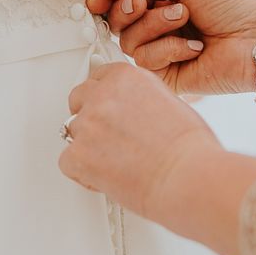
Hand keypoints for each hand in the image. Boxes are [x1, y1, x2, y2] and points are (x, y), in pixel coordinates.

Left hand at [59, 62, 221, 218]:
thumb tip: (131, 110)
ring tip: (115, 162)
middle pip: (78, 100)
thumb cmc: (188, 147)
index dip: (102, 97)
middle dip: (89, 117)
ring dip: (88, 146)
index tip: (106, 108)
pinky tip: (106, 177)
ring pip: (72, 132)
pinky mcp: (78, 154)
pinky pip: (67, 162)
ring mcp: (87, 124)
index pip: (98, 78)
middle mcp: (103, 95)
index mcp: (125, 77)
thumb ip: (139, 99)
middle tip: (106, 137)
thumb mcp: (168, 102)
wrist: (187, 175)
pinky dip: (83, 173)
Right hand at [92, 0, 255, 94]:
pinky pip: (145, 61)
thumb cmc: (233, 5)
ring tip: (184, 18)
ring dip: (154, 25)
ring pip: (128, 40)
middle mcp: (159, 29)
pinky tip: (195, 48)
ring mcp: (163, 53)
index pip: (121, 1)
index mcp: (163, 3)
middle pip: (116, 22)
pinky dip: (168, 49)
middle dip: (126, 8)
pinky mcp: (168, 77)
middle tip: (143, 2)